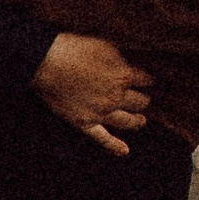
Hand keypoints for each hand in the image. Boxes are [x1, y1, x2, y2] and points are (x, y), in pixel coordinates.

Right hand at [33, 31, 152, 158]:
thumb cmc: (76, 51)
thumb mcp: (106, 48)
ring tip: (142, 121)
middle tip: (145, 100)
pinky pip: (103, 138)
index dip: (146, 79)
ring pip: (127, 121)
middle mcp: (116, 97)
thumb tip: (129, 69)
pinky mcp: (85, 123)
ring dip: (136, 121)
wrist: (50, 63)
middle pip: (138, 102)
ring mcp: (102, 113)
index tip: (148, 80)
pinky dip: (115, 146)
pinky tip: (124, 151)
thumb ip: (121, 61)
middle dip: (143, 100)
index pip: (143, 80)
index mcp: (123, 76)